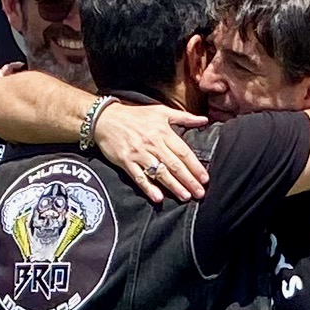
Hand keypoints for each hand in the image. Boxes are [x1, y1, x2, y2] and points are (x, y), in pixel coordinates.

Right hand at [92, 98, 210, 201]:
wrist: (105, 118)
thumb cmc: (135, 115)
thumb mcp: (161, 111)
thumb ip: (184, 117)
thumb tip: (204, 120)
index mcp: (163, 132)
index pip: (183, 151)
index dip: (195, 166)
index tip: (204, 178)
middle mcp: (152, 144)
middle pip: (174, 164)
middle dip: (188, 180)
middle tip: (200, 193)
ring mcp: (139, 154)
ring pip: (159, 172)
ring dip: (173, 186)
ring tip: (185, 197)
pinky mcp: (126, 161)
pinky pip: (139, 177)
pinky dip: (148, 187)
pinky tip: (158, 198)